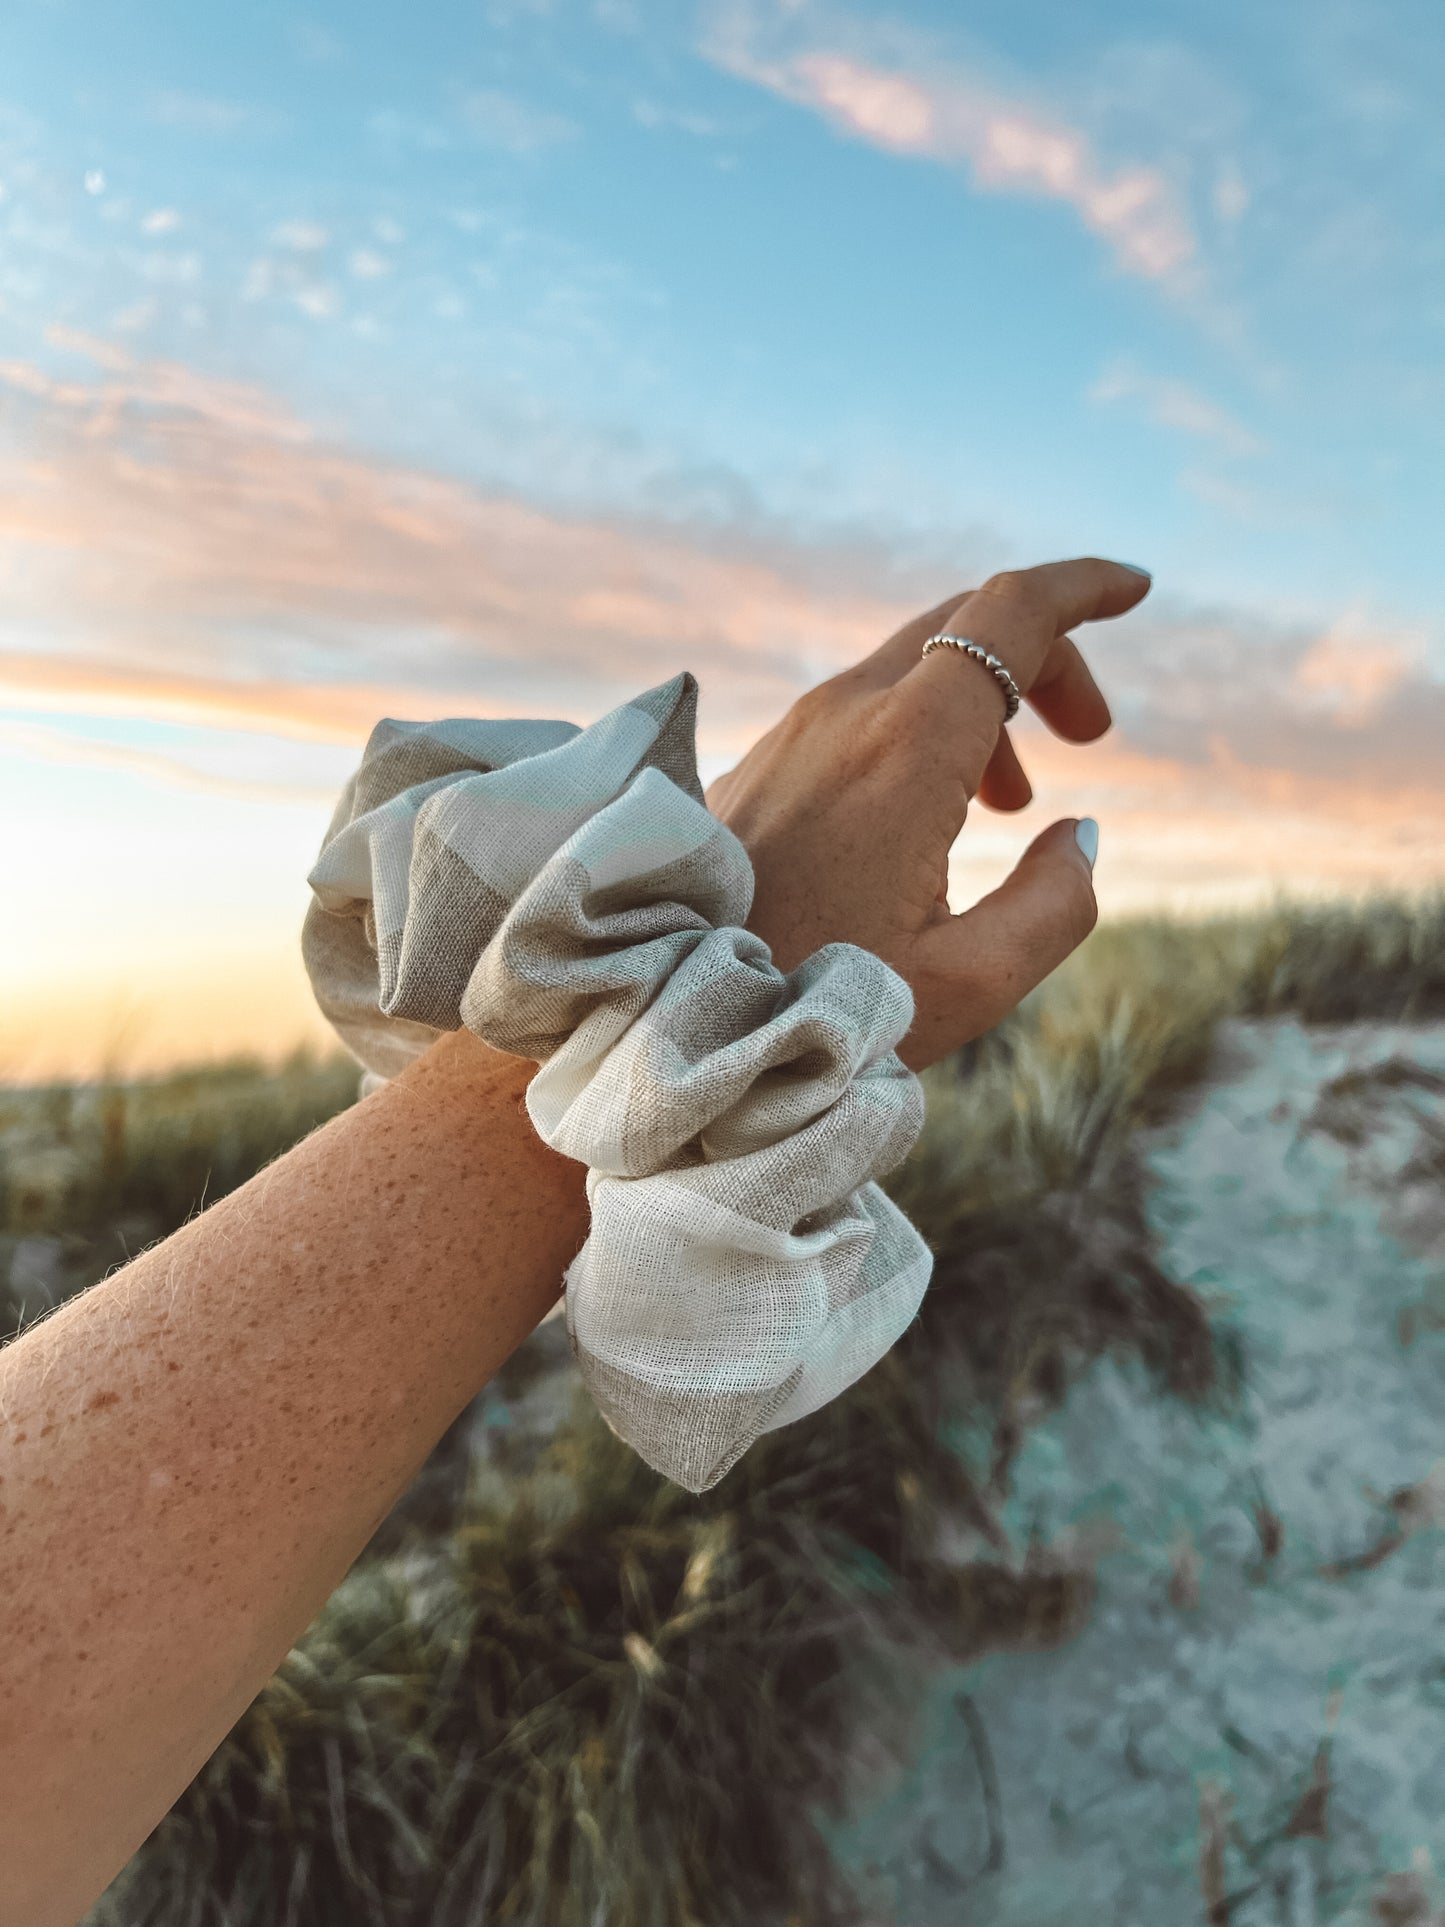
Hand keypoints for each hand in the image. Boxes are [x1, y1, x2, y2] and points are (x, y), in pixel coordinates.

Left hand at [705, 557, 1148, 1069]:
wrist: (662, 1015)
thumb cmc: (811, 1010)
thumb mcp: (965, 986)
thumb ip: (1053, 907)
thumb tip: (1082, 836)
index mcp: (907, 749)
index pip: (1010, 613)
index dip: (1083, 587)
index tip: (1135, 588)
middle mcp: (845, 715)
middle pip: (964, 624)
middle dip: (1044, 658)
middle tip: (1091, 736)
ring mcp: (793, 734)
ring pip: (909, 667)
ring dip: (981, 706)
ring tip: (1012, 804)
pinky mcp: (761, 764)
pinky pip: (860, 708)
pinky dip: (922, 729)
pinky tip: (931, 817)